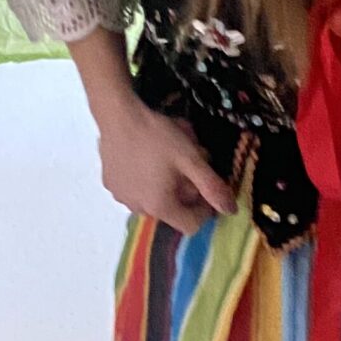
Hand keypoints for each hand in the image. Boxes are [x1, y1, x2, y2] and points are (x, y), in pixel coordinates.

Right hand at [94, 96, 234, 234]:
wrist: (118, 116)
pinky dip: (146, 181)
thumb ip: (212, 186)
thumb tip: (231, 210)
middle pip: (171, 211)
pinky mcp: (109, 184)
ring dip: (165, 186)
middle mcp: (138, 209)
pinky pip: (135, 190)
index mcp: (160, 206)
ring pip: (153, 200)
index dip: (204, 210)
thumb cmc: (157, 137)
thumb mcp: (191, 159)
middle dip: (184, 193)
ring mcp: (121, 197)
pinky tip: (147, 158)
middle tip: (187, 166)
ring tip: (167, 160)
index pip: (190, 225)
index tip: (206, 187)